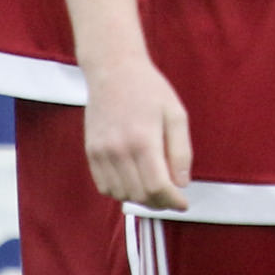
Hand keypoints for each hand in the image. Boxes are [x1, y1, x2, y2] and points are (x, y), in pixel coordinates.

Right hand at [82, 57, 194, 211]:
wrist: (113, 70)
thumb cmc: (150, 90)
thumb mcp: (176, 115)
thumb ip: (181, 151)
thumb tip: (182, 184)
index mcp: (143, 139)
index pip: (157, 186)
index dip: (172, 201)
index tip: (183, 204)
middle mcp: (118, 149)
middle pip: (139, 195)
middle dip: (160, 203)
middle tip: (172, 198)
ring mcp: (101, 152)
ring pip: (121, 194)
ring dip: (140, 199)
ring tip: (155, 189)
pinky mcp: (90, 152)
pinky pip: (104, 186)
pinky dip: (121, 191)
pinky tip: (134, 181)